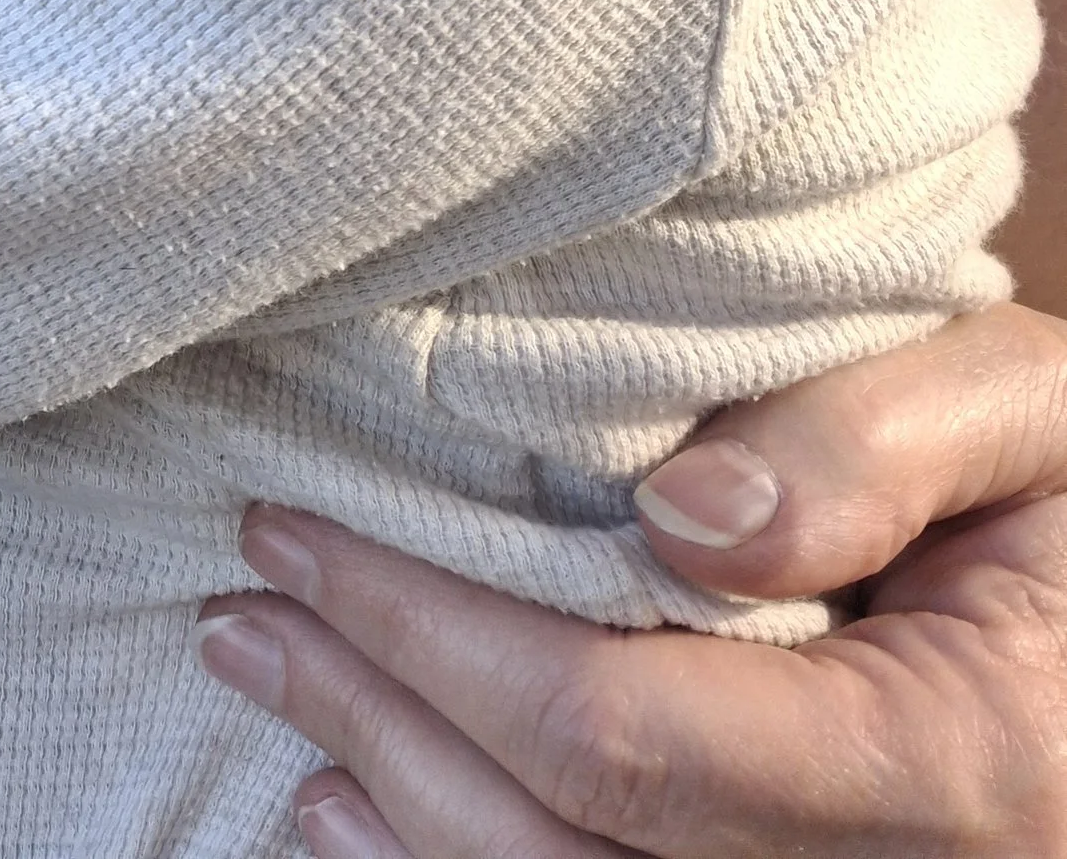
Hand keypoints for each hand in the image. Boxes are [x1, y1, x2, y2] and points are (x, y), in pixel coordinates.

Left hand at [196, 304, 1066, 854]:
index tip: (294, 530)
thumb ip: (871, 447)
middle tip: (239, 604)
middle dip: (377, 718)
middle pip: (567, 847)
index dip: (432, 638)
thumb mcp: (1032, 411)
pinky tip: (366, 815)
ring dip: (396, 814)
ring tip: (277, 682)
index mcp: (961, 772)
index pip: (624, 734)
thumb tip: (679, 515)